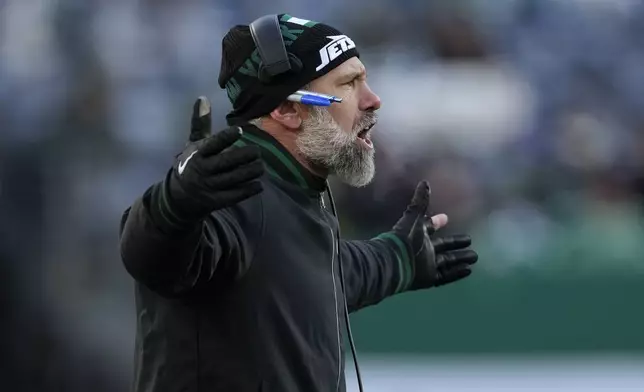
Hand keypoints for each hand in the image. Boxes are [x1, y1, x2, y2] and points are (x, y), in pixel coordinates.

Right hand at [157, 97, 264, 228]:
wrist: (181, 196)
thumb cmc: (192, 162)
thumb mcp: (193, 143)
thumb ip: (200, 122)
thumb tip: (203, 98)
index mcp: (197, 153)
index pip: (212, 144)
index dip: (225, 138)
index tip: (239, 130)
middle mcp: (202, 170)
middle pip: (225, 162)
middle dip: (243, 156)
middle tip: (258, 151)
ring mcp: (209, 186)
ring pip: (232, 179)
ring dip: (249, 172)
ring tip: (261, 166)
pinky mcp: (216, 201)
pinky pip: (234, 196)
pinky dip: (247, 190)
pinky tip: (259, 184)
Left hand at [392, 180, 477, 289]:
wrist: (393, 261)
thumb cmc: (404, 238)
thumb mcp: (414, 217)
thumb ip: (420, 201)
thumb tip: (425, 182)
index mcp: (417, 234)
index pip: (429, 227)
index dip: (437, 222)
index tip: (446, 218)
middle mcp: (423, 249)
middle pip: (442, 246)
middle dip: (455, 243)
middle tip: (469, 239)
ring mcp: (426, 265)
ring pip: (447, 261)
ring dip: (460, 259)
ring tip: (475, 257)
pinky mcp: (429, 278)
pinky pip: (446, 276)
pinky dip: (457, 273)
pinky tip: (469, 270)